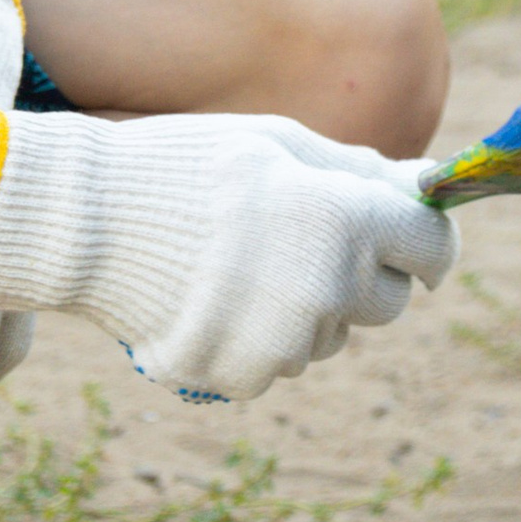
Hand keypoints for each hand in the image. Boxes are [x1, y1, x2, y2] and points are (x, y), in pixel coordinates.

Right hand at [0, 109, 457, 400]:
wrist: (87, 225)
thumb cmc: (187, 166)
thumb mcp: (275, 142)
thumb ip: (357, 169)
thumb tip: (429, 185)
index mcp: (342, 221)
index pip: (433, 248)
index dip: (425, 241)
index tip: (409, 239)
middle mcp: (325, 290)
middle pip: (387, 301)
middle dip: (362, 272)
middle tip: (302, 238)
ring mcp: (284, 344)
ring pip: (331, 334)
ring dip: (307, 305)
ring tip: (241, 262)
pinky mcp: (246, 379)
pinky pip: (282, 361)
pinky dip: (260, 336)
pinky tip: (215, 296)